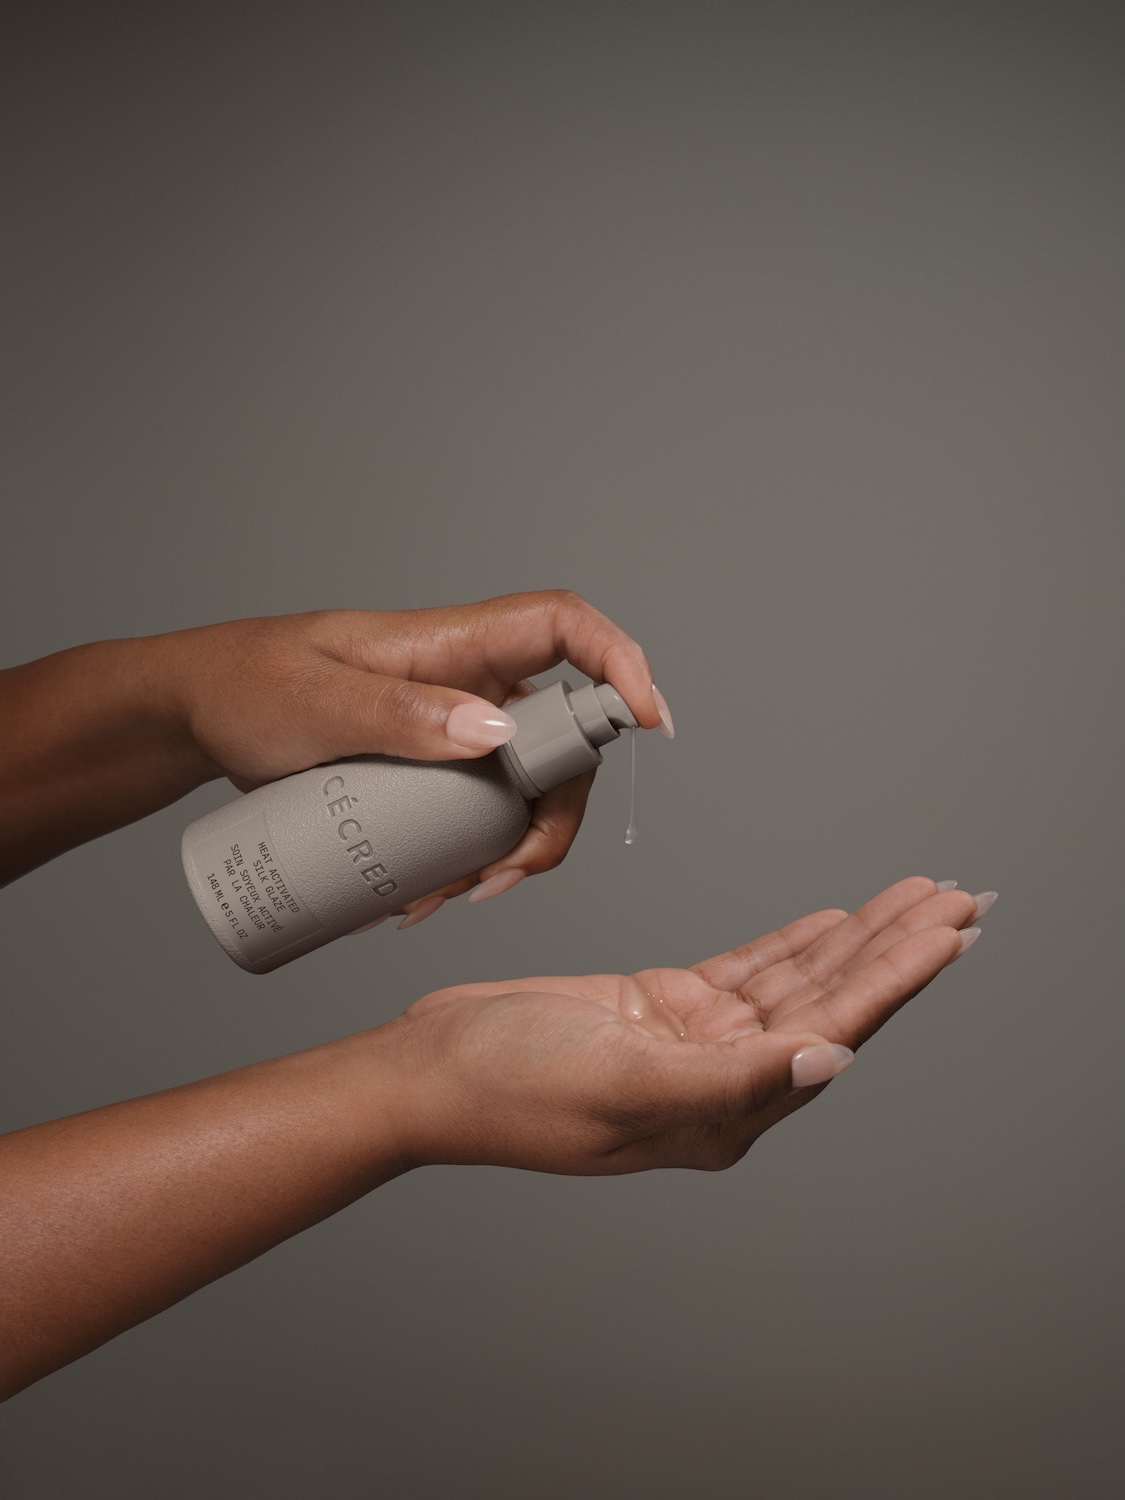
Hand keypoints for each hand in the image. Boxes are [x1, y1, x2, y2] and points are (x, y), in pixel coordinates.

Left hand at [166, 591, 671, 914]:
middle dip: (553, 816)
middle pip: (564, 739)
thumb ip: (398, 712)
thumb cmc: (250, 685)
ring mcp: (457, 731)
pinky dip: (472, 862)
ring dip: (509, 853)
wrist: (201, 716)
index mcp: (455, 643)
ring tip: (439, 899)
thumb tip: (495, 733)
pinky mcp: (436, 773)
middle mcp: (472, 684)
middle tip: (501, 875)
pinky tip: (424, 897)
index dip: (621, 661)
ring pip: (528, 791)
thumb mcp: (316, 701)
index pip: (565, 627)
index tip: (648, 722)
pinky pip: (482, 817)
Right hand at [392, 877, 987, 1171]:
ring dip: (854, 936)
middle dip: (895, 948)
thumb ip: (732, 1079)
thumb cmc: (509, 1088)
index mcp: (723, 1114)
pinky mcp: (662, 1008)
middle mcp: (721, 1081)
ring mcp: (692, 1042)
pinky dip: (793, 942)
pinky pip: (746, 969)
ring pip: (796, 979)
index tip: (949, 932)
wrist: (431, 1070)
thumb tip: (830, 1065)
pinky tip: (832, 920)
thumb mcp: (623, 1084)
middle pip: (830, 1001)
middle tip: (955, 898)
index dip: (898, 979)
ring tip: (912, 896)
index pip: (833, 1032)